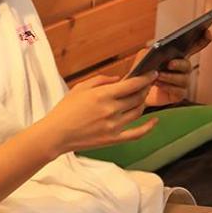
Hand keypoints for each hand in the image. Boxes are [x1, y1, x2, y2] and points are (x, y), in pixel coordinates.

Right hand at [45, 71, 159, 154]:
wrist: (55, 135)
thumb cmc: (64, 111)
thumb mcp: (80, 88)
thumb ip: (101, 80)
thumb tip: (119, 79)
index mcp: (103, 95)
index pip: (132, 84)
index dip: (145, 78)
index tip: (152, 73)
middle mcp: (111, 110)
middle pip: (138, 97)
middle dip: (145, 88)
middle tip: (147, 84)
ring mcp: (114, 126)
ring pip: (138, 112)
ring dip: (144, 102)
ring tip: (143, 97)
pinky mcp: (113, 139)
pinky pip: (137, 133)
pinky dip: (148, 127)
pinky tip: (155, 121)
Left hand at [131, 28, 211, 107]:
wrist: (138, 92)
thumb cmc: (144, 72)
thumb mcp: (143, 58)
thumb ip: (148, 51)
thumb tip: (154, 49)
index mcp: (179, 55)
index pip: (196, 45)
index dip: (204, 38)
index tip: (207, 32)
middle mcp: (184, 68)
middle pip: (187, 65)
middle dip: (179, 64)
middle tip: (169, 64)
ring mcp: (182, 82)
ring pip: (183, 79)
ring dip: (170, 77)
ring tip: (158, 76)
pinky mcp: (178, 94)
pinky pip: (179, 91)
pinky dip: (168, 87)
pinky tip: (159, 85)